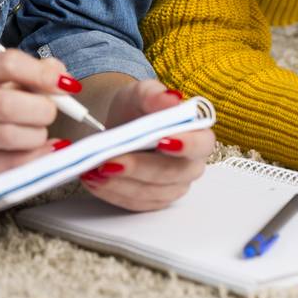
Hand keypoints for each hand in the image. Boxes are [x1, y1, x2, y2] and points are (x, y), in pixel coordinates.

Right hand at [0, 49, 75, 187]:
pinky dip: (34, 157)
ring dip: (37, 135)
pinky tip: (41, 150)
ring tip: (38, 133)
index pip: (8, 63)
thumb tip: (61, 75)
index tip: (64, 85)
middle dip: (43, 109)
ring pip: (9, 136)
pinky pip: (7, 165)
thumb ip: (31, 73)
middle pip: (9, 104)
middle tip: (50, 113)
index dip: (43, 74)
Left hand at [77, 80, 214, 210]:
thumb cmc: (136, 110)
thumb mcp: (140, 93)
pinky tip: (95, 180)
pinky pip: (135, 203)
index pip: (202, 143)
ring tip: (96, 169)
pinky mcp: (154, 201)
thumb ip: (155, 95)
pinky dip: (113, 192)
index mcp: (197, 134)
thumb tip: (172, 99)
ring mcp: (174, 186)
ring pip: (151, 192)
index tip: (162, 141)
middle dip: (139, 167)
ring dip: (121, 183)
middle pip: (173, 172)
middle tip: (111, 160)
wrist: (119, 129)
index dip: (186, 145)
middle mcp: (191, 164)